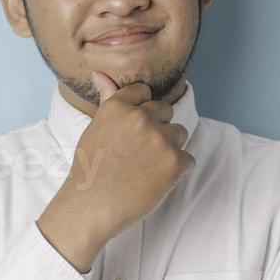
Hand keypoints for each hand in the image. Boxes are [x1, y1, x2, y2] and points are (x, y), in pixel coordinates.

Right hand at [37, 71, 194, 271]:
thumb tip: (99, 72)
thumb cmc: (91, 169)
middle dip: (157, 130)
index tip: (133, 131)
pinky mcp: (175, 163)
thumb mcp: (96, 128)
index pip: (144, 92)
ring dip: (169, 149)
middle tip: (138, 154)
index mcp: (120, 106)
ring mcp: (161, 140)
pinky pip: (188, 160)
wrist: (92, 207)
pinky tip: (155, 181)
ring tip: (146, 168)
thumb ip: (108, 99)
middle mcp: (141, 118)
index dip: (141, 112)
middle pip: (166, 111)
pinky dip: (176, 172)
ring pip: (180, 134)